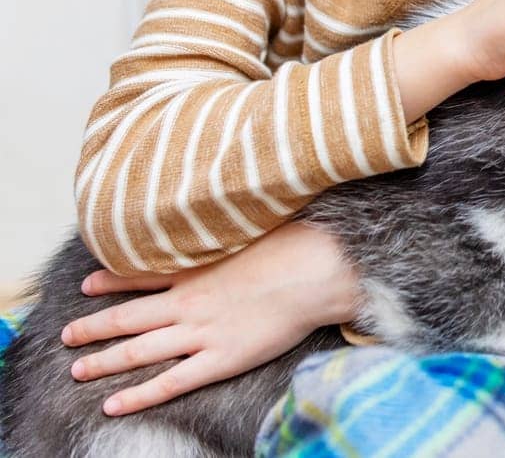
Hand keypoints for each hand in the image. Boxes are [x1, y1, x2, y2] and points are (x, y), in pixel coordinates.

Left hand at [60, 221, 359, 415]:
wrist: (317, 272)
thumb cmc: (295, 246)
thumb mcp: (252, 229)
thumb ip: (229, 234)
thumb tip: (224, 218)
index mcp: (198, 270)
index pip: (142, 275)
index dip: (111, 282)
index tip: (88, 285)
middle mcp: (190, 303)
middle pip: (128, 317)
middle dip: (93, 327)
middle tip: (67, 336)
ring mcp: (202, 333)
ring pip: (139, 350)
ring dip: (103, 361)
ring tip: (77, 370)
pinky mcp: (220, 359)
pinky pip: (170, 382)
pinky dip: (138, 396)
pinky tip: (113, 405)